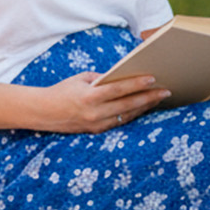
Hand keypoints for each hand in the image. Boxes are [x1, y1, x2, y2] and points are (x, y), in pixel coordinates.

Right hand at [36, 72, 170, 134]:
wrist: (43, 112)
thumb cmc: (63, 90)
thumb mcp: (81, 79)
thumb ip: (102, 79)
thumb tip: (123, 78)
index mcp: (89, 96)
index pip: (119, 89)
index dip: (137, 84)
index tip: (153, 79)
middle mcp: (94, 113)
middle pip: (127, 105)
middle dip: (148, 98)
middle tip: (166, 91)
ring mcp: (96, 124)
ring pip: (126, 116)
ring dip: (144, 107)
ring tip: (158, 99)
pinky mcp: (96, 131)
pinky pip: (119, 123)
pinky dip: (132, 115)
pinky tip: (142, 108)